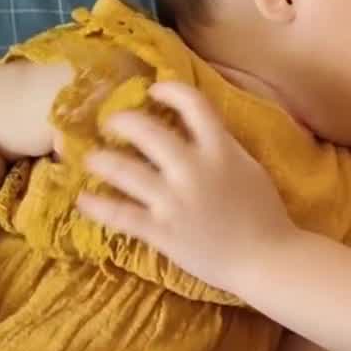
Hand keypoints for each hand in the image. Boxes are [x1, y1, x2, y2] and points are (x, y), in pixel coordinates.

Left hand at [75, 82, 296, 295]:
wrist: (267, 260)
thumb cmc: (266, 215)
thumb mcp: (250, 169)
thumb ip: (223, 149)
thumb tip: (196, 132)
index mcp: (221, 150)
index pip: (193, 104)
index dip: (169, 90)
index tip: (154, 90)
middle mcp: (193, 169)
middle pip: (146, 130)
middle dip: (122, 120)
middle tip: (112, 123)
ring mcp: (173, 201)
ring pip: (123, 169)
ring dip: (101, 160)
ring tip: (92, 159)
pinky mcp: (160, 230)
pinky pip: (119, 213)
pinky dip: (96, 204)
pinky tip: (83, 199)